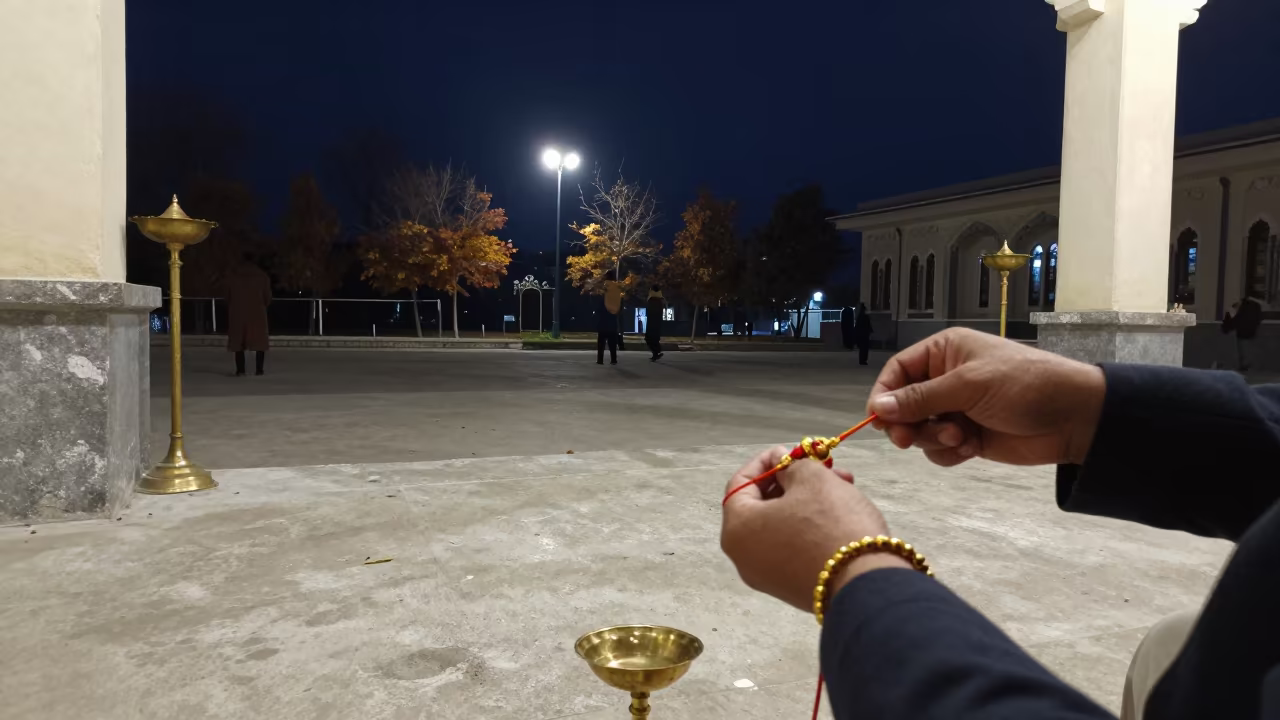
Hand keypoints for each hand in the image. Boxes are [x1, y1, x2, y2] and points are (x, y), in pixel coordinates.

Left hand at [720, 447, 910, 610]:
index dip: (766, 461)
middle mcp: (743, 557)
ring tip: (844, 485)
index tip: (791, 450)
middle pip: (762, 505)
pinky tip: (840, 512)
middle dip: (794, 480)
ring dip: (807, 500)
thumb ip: (792, 465)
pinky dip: (810, 527)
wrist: (866, 585)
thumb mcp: (812, 479)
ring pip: (781, 525)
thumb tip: (783, 465)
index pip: (740, 483)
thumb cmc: (832, 523)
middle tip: (824, 467)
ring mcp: (766, 576)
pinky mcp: (791, 588)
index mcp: (737, 529)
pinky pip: (792, 547)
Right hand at [866, 328, 1105, 466]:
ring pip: (920, 430)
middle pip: (903, 405)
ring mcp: (957, 410)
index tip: (878, 419)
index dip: (885, 395)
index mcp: (944, 353)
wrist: (1073, 418)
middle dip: (907, 424)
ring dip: (933, 439)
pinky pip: (940, 450)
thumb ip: (921, 398)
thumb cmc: (1024, 386)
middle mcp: (946, 379)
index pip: (898, 372)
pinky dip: (950, 452)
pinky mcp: (968, 437)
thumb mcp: (969, 385)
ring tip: (960, 438)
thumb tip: (878, 409)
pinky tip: (972, 448)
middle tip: (908, 440)